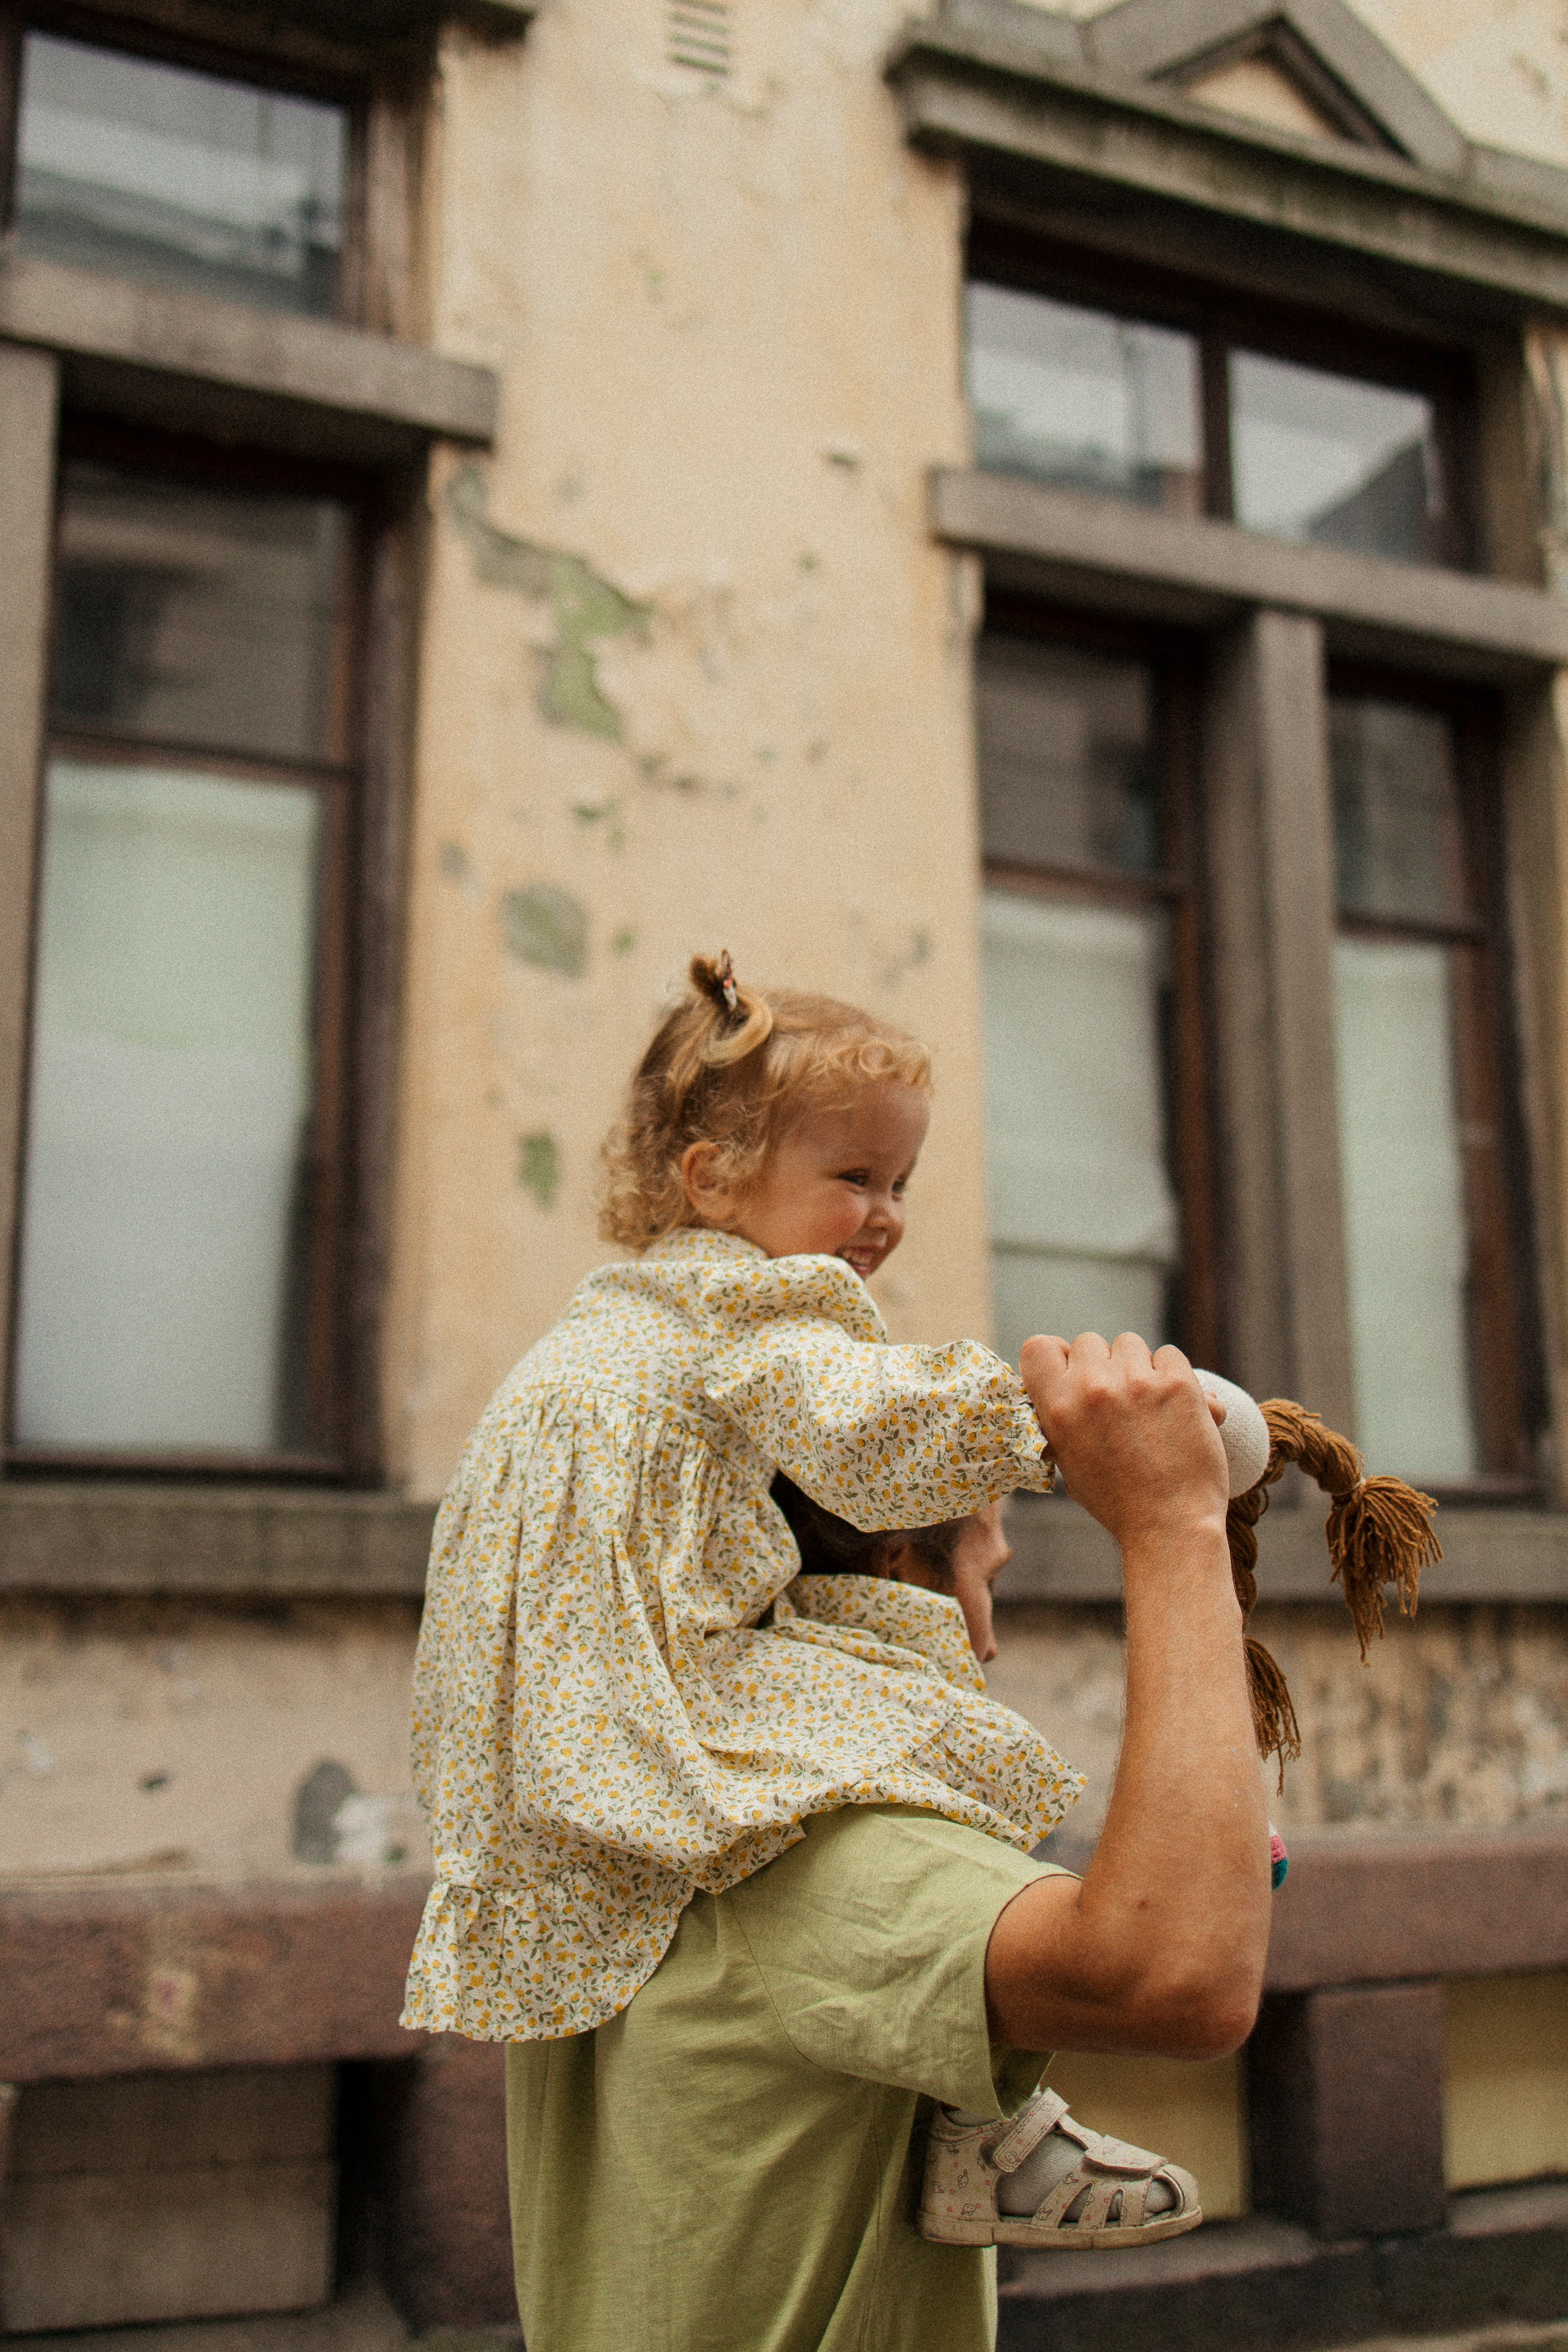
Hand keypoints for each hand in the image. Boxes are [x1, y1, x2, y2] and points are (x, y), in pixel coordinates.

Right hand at [1019, 1331, 1227, 1553]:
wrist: (1170, 1526)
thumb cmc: (1118, 1500)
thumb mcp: (1068, 1461)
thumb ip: (1061, 1418)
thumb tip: (1067, 1384)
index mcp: (1058, 1407)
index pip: (1038, 1347)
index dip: (1056, 1356)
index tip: (1071, 1373)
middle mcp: (1092, 1387)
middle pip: (1088, 1341)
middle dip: (1102, 1365)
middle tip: (1116, 1400)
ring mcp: (1136, 1382)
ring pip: (1130, 1344)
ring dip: (1137, 1366)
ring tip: (1147, 1405)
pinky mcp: (1178, 1384)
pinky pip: (1170, 1354)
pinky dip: (1174, 1375)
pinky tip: (1175, 1406)